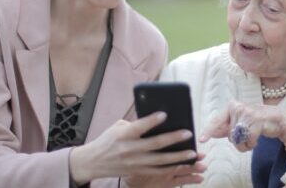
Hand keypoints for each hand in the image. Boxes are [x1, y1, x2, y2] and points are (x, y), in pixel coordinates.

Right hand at [70, 112, 199, 183]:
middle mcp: (129, 149)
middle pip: (154, 144)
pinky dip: (171, 168)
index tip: (165, 114)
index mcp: (123, 135)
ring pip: (160, 161)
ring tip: (193, 153)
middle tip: (188, 133)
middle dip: (173, 139)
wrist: (92, 162)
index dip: (152, 121)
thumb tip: (156, 122)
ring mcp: (134, 163)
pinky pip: (158, 171)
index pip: (139, 126)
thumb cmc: (107, 140)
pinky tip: (183, 164)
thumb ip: (135, 124)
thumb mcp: (117, 128)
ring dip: (178, 157)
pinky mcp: (137, 171)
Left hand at [199, 101, 285, 151]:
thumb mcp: (241, 124)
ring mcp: (248, 113)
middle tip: (247, 136)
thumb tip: (212, 132)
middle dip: (238, 141)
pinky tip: (257, 139)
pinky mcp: (257, 120)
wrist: (280, 120)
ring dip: (245, 144)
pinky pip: (248, 140)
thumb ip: (227, 128)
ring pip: (238, 139)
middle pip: (230, 135)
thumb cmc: (259, 122)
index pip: (217, 120)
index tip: (201, 139)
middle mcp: (238, 107)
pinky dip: (252, 144)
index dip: (209, 131)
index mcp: (232, 107)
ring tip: (253, 138)